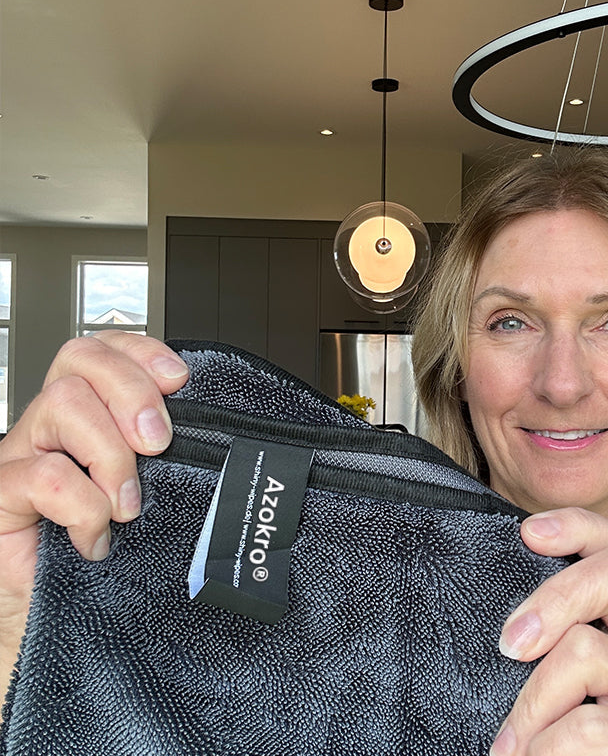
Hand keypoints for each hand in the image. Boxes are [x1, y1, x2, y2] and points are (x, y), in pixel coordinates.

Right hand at [0, 332, 187, 694]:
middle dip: (132, 391)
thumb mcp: (150, 495)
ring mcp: (21, 457)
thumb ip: (169, 459)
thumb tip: (222, 434)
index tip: (180, 378)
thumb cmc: (110, 556)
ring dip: (111, 452)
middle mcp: (52, 427)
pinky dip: (82, 505)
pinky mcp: (2, 498)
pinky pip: (42, 475)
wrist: (55, 620)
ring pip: (61, 402)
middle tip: (159, 443)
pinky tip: (96, 536)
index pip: (103, 349)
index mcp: (89, 416)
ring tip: (128, 504)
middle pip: (80, 359)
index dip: (140, 350)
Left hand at [491, 507, 607, 754]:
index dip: (577, 525)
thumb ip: (536, 638)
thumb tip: (501, 615)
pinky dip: (552, 748)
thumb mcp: (539, 677)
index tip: (529, 534)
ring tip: (510, 747)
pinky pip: (596, 724)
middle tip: (507, 647)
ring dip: (534, 705)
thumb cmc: (551, 742)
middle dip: (552, 601)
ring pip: (589, 651)